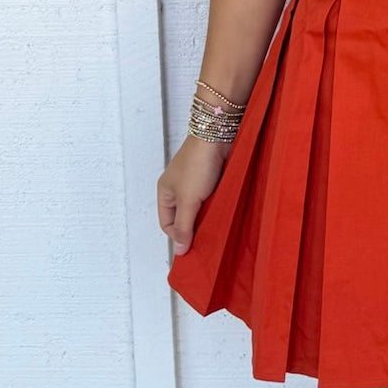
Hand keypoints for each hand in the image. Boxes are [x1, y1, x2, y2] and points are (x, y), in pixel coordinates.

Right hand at [157, 135, 230, 255]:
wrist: (217, 137)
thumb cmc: (197, 164)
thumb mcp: (188, 200)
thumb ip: (184, 226)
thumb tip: (179, 250)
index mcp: (164, 192)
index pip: (167, 224)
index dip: (179, 236)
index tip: (193, 245)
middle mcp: (177, 188)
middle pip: (183, 216)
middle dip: (193, 226)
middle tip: (207, 237)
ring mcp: (194, 182)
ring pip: (198, 208)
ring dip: (206, 215)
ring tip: (216, 223)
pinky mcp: (210, 178)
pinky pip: (210, 198)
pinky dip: (215, 205)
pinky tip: (223, 209)